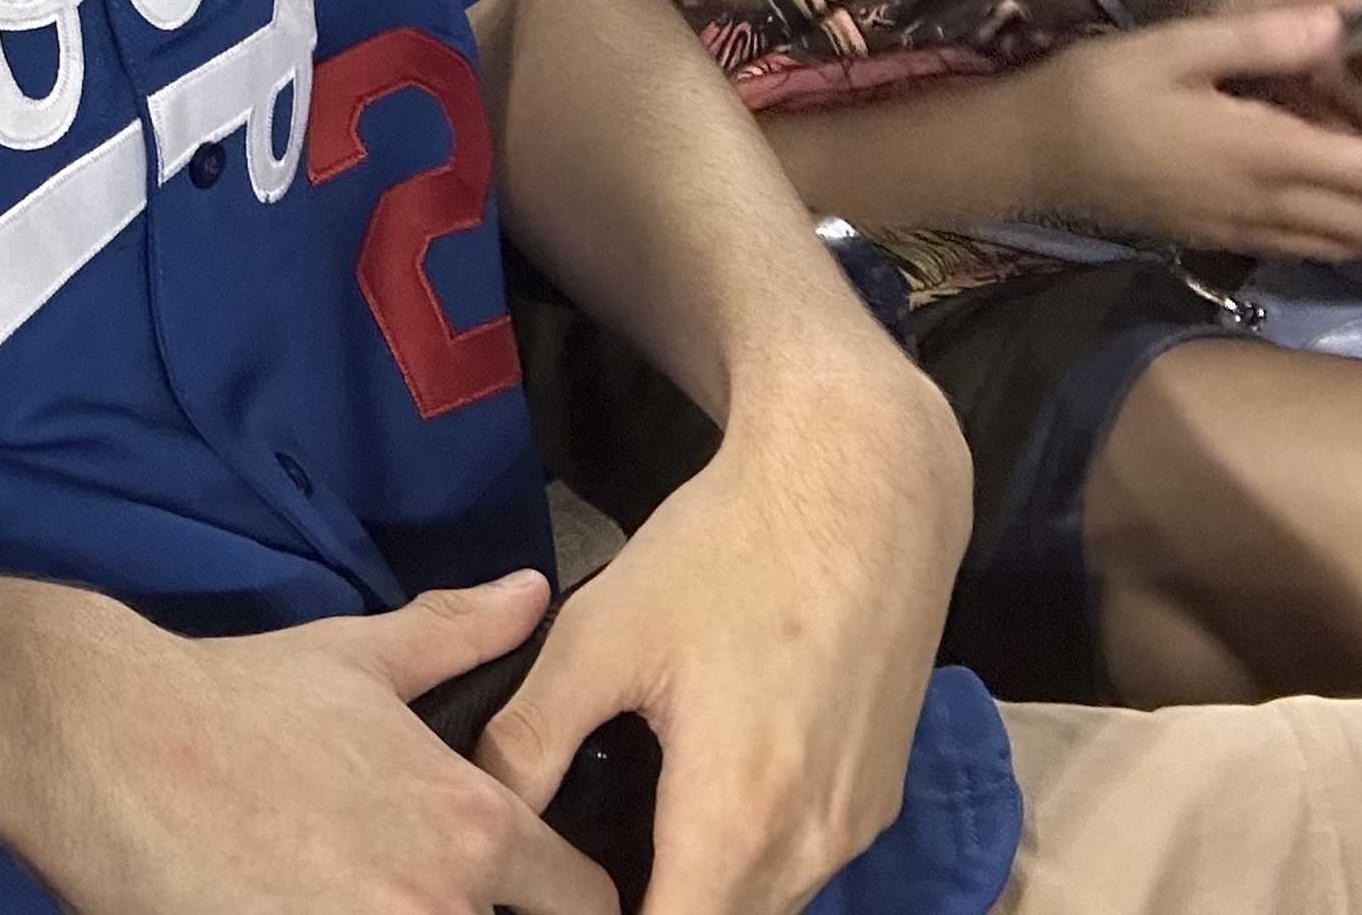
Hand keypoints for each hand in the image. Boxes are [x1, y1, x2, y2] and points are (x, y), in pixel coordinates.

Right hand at [17, 572, 613, 914]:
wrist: (107, 739)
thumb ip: (458, 634)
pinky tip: (296, 905)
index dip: (568, 900)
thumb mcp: (356, 657)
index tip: (532, 893)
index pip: (586, 902)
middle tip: (406, 881)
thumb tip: (529, 593)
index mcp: (473, 827)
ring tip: (345, 889)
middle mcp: (439, 904)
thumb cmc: (234, 698)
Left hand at [479, 365, 959, 914]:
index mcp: (736, 819)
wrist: (858, 488)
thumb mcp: (601, 634)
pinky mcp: (877, 799)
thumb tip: (485, 810)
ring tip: (634, 837)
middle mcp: (810, 845)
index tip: (562, 892)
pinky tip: (700, 799)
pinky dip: (752, 859)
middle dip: (651, 907)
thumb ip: (533, 738)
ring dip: (705, 888)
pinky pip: (805, 867)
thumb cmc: (729, 553)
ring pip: (766, 906)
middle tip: (586, 862)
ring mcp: (854, 827)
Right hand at [1015, 4, 1361, 258]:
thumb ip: (1261, 38)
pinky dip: (1348, 245)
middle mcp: (1267, 203)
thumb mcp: (1176, 46)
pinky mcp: (1215, 237)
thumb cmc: (1098, 91)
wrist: (1030, 156)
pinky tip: (1354, 232)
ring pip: (1343, 246)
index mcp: (1267, 153)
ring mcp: (1241, 229)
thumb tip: (1342, 26)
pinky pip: (1304, 251)